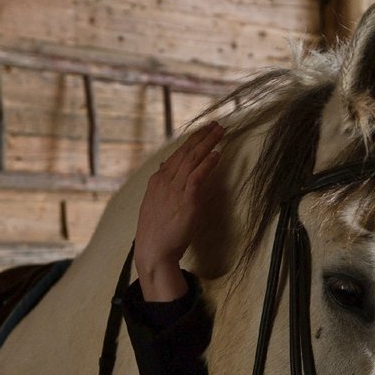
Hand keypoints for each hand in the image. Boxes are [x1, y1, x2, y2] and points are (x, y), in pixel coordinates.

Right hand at [134, 121, 224, 300]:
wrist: (154, 250)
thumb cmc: (157, 231)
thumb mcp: (155, 203)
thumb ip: (162, 184)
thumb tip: (166, 165)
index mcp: (157, 180)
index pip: (176, 154)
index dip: (191, 141)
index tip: (202, 130)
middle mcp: (165, 181)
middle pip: (185, 152)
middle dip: (201, 136)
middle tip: (216, 124)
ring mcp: (175, 189)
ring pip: (192, 160)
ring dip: (207, 143)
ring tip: (220, 132)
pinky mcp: (186, 200)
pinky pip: (197, 176)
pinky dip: (207, 164)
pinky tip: (217, 154)